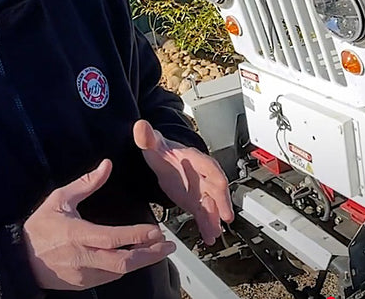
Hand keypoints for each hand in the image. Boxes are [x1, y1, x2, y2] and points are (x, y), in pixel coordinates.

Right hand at [23, 159, 175, 290]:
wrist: (20, 260)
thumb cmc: (39, 227)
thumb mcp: (59, 200)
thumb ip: (86, 183)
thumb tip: (106, 165)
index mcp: (77, 235)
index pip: (113, 238)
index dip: (136, 236)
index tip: (156, 231)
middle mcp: (83, 258)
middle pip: (123, 262)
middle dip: (149, 255)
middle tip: (168, 247)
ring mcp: (83, 274)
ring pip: (119, 272)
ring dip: (141, 262)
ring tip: (158, 251)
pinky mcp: (82, 284)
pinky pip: (109, 278)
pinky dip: (125, 268)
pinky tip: (136, 258)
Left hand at [134, 120, 235, 244]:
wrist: (161, 157)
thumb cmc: (160, 150)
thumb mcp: (152, 144)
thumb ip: (147, 138)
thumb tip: (140, 127)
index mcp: (195, 160)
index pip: (212, 171)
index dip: (218, 183)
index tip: (221, 193)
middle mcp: (202, 176)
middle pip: (216, 191)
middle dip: (221, 205)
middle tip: (224, 219)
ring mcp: (200, 189)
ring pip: (212, 205)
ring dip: (214, 219)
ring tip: (213, 234)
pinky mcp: (195, 201)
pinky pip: (204, 214)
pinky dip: (207, 225)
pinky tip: (208, 237)